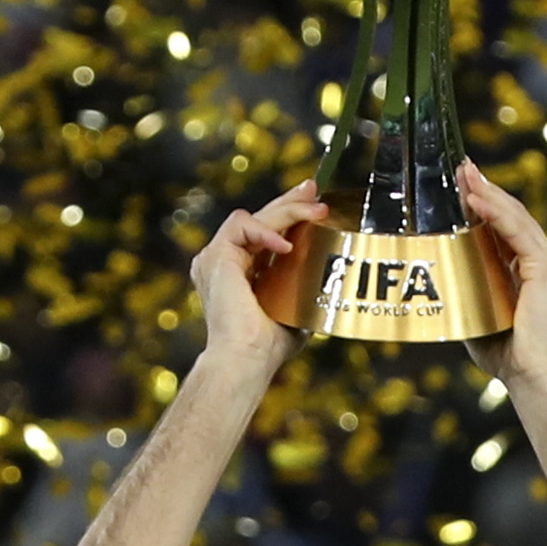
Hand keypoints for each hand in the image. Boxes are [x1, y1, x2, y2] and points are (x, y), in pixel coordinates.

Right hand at [190, 180, 325, 375]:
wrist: (247, 356)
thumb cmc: (269, 344)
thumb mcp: (295, 306)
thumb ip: (304, 286)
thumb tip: (331, 276)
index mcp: (239, 273)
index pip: (264, 233)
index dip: (289, 214)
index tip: (314, 203)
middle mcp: (224, 262)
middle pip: (259, 219)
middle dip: (289, 201)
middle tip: (314, 189)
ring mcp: (216, 258)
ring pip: (253, 218)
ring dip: (287, 211)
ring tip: (317, 212)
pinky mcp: (215, 256)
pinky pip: (241, 226)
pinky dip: (266, 232)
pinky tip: (288, 246)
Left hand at [453, 160, 546, 396]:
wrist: (531, 375)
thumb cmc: (505, 353)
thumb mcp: (477, 311)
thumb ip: (466, 289)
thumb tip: (436, 277)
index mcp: (529, 268)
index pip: (505, 225)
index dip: (484, 201)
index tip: (463, 182)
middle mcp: (543, 259)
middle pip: (510, 213)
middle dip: (484, 188)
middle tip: (460, 166)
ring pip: (514, 216)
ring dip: (487, 192)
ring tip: (464, 173)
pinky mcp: (546, 268)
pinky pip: (517, 232)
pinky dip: (495, 213)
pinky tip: (475, 199)